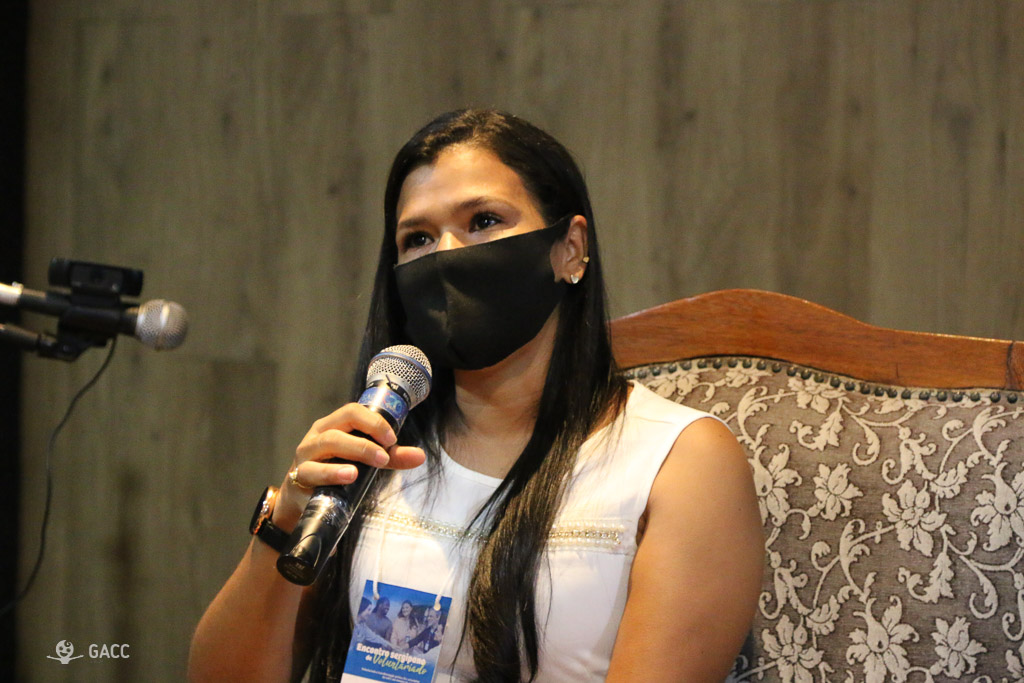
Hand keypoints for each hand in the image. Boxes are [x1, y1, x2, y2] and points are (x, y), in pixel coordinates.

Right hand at [273, 403, 425, 528]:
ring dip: (353, 451)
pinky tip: (349, 475)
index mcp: (335, 425)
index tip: (392, 438)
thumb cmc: (337, 471)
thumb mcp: (366, 462)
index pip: (353, 411)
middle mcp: (319, 435)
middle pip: (341, 424)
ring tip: (373, 462)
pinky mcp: (300, 475)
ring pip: (327, 443)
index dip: (374, 421)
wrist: (304, 498)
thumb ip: (392, 457)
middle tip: (386, 454)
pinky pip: (312, 471)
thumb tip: (419, 456)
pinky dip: (332, 473)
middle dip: (367, 437)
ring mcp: (307, 454)